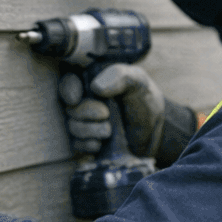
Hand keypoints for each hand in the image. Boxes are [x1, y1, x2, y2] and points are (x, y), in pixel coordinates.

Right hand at [58, 64, 197, 165]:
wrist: (153, 130)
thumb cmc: (143, 99)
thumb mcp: (138, 82)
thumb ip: (120, 76)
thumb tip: (96, 87)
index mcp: (92, 81)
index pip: (68, 81)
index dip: (68, 90)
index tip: (75, 98)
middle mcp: (83, 101)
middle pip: (69, 107)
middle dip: (85, 113)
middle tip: (106, 114)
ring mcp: (83, 123)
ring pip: (72, 127)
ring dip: (89, 131)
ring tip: (108, 131)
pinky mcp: (87, 142)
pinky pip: (77, 145)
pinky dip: (87, 145)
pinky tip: (101, 144)